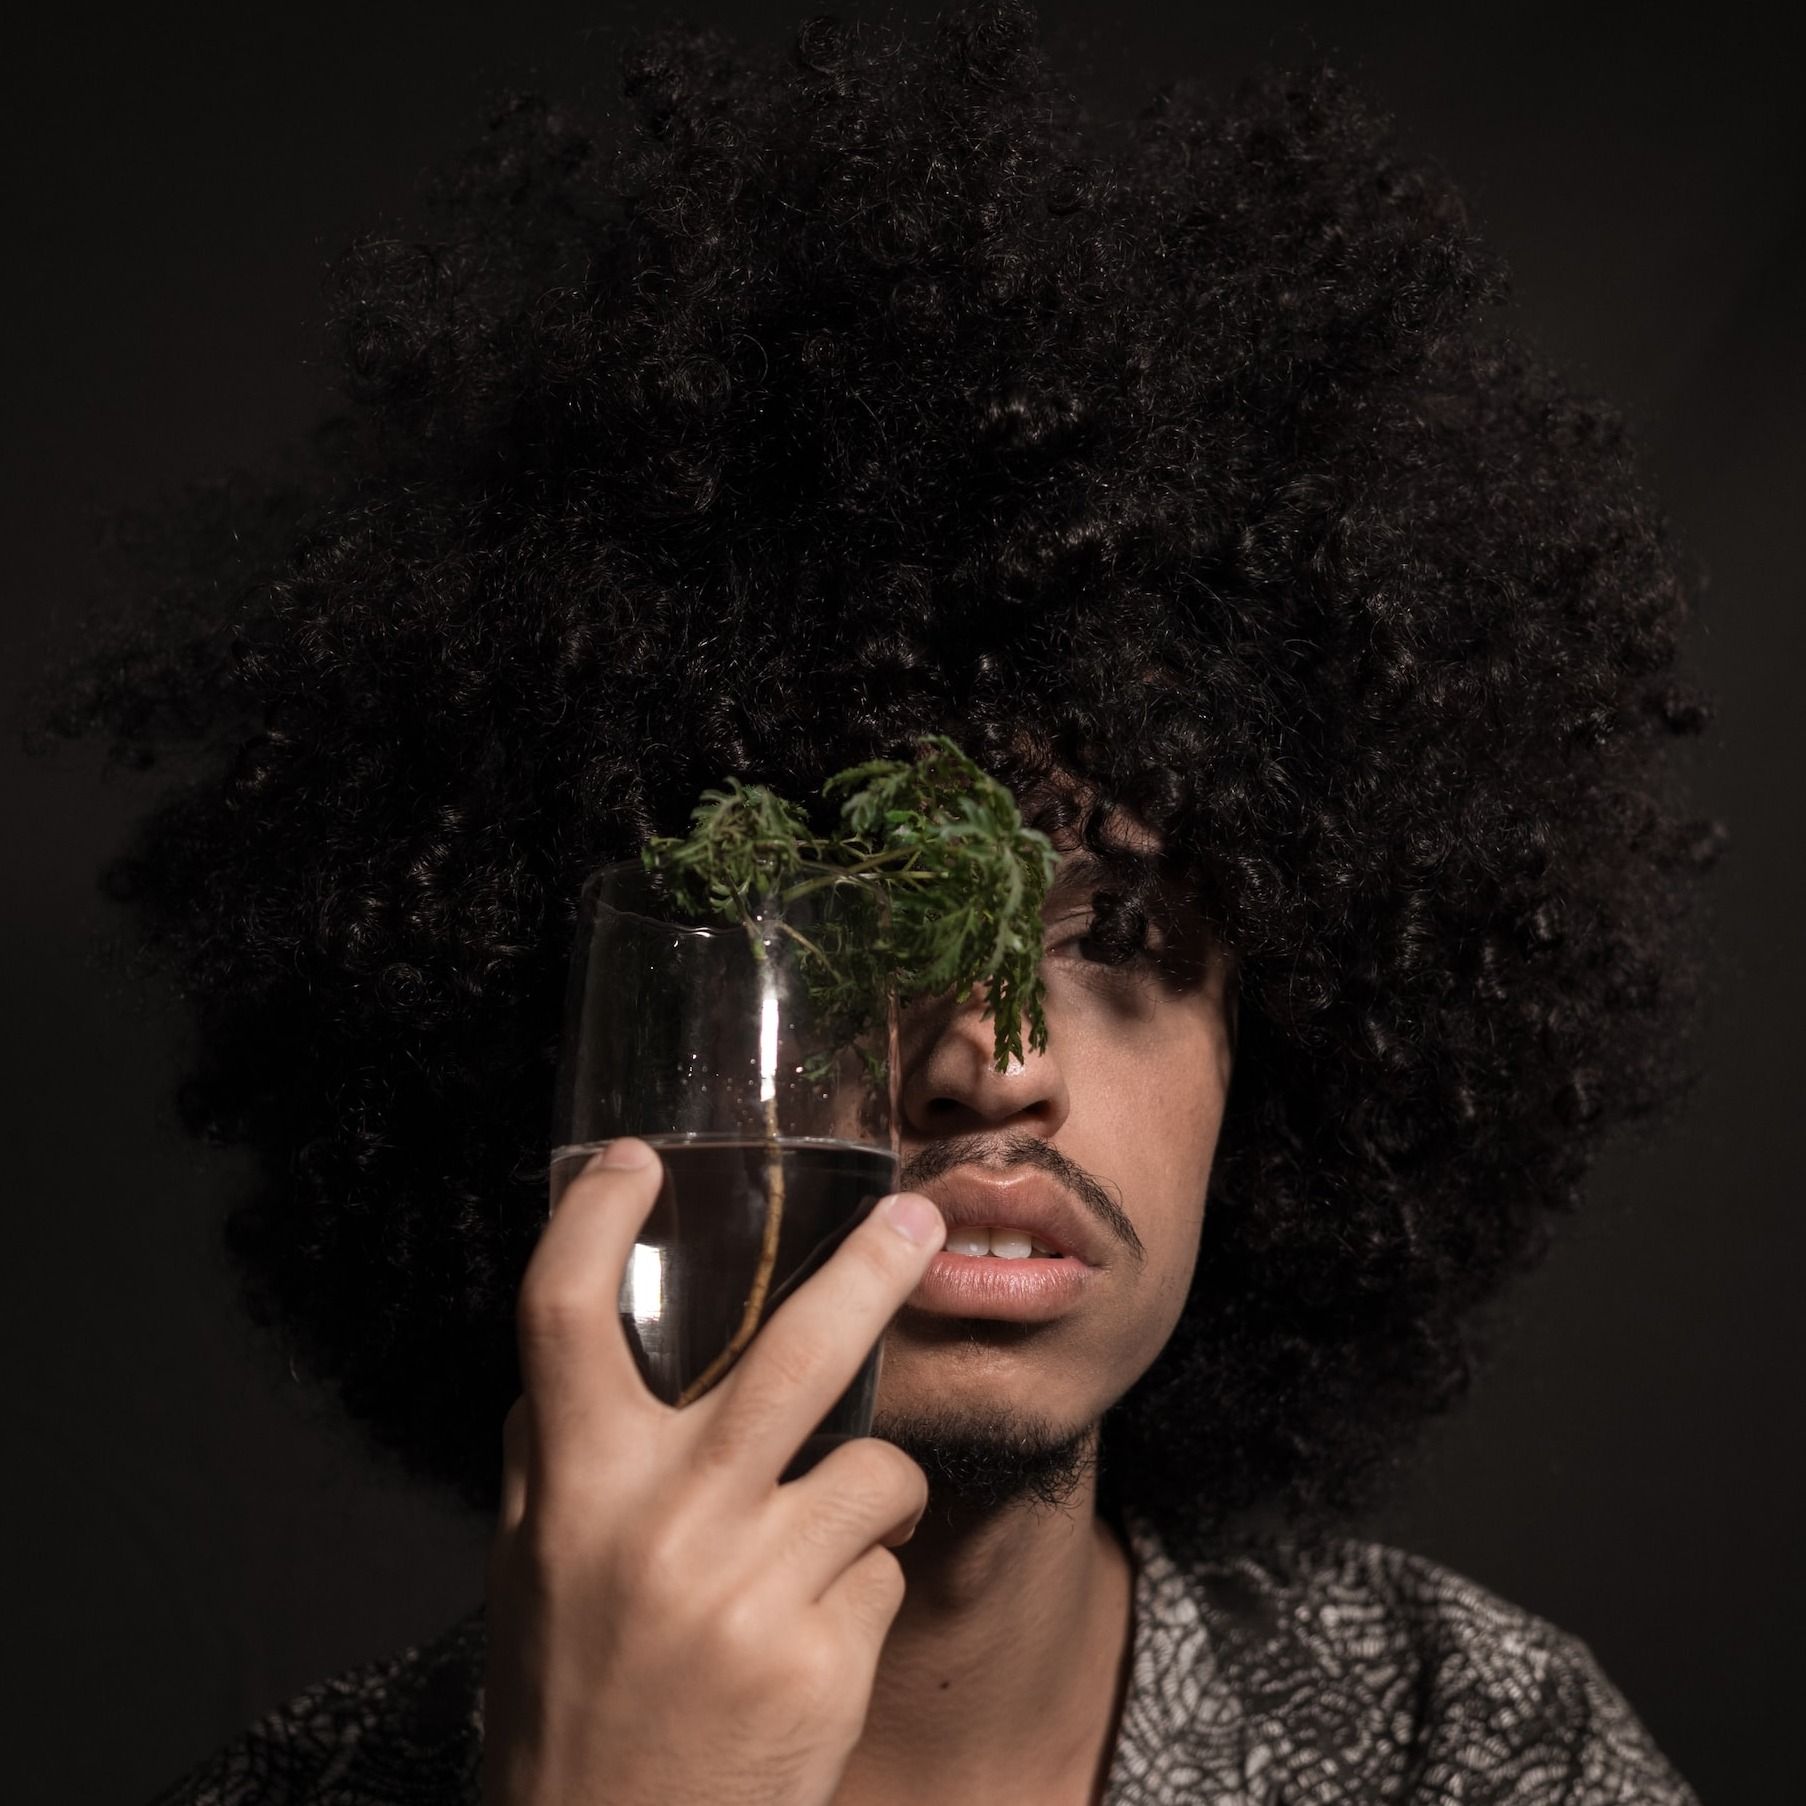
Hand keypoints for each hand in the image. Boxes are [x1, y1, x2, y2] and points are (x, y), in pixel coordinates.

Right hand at [482, 1137, 945, 1805]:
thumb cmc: (574, 1706)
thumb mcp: (534, 1578)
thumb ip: (552, 1465)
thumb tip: (562, 1367)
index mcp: (572, 1491)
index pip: (564, 1316)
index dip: (593, 1220)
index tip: (633, 1158)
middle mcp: (656, 1525)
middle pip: (790, 1354)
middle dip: (870, 1271)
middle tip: (920, 1218)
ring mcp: (746, 1590)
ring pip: (873, 1465)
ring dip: (868, 1490)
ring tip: (823, 1544)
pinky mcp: (822, 1656)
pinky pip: (882, 1562)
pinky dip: (861, 1580)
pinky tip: (810, 1638)